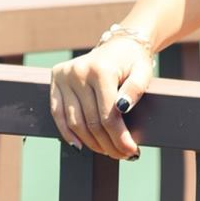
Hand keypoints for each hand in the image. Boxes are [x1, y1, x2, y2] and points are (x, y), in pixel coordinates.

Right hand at [49, 40, 151, 160]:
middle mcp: (79, 72)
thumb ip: (136, 88)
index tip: (132, 151)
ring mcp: (65, 76)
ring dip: (91, 143)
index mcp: (101, 70)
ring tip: (107, 151)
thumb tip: (122, 108)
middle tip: (122, 155)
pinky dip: (67, 133)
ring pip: (76, 122)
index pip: (108, 115)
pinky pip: (58, 114)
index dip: (120, 137)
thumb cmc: (133, 62)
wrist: (118, 45)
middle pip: (92, 121)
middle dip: (108, 144)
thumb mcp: (143, 72)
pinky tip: (80, 146)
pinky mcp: (56, 81)